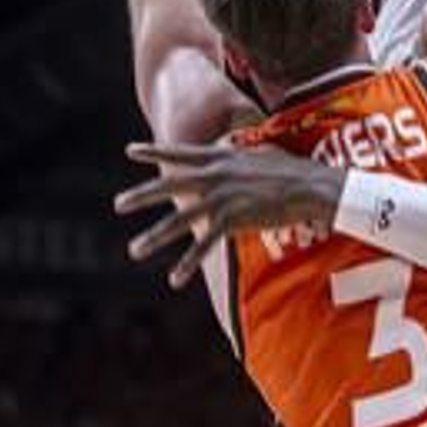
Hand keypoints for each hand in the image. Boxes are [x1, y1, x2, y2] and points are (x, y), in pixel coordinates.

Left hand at [115, 141, 341, 285]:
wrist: (309, 187)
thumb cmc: (293, 170)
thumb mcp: (261, 153)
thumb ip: (240, 153)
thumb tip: (234, 147)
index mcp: (220, 157)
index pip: (179, 154)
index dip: (153, 152)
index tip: (130, 150)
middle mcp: (214, 175)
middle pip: (168, 186)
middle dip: (140, 196)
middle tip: (117, 204)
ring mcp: (220, 198)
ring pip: (178, 221)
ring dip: (154, 238)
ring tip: (134, 250)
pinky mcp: (230, 220)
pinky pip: (203, 246)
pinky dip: (188, 264)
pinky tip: (174, 279)